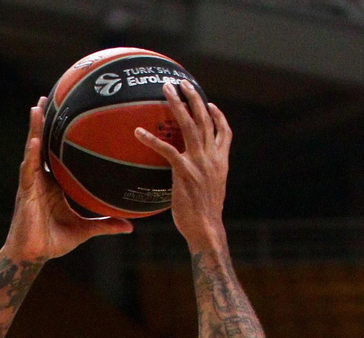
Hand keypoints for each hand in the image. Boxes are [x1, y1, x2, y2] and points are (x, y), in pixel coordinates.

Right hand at [1, 97, 132, 262]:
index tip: (65, 113)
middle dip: (42, 122)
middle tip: (46, 97)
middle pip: (41, 144)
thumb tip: (130, 226)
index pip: (55, 153)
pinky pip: (28, 171)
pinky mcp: (25, 193)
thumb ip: (106, 225)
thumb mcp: (85, 230)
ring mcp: (31, 184)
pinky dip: (31, 155)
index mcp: (53, 184)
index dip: (57, 134)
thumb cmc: (53, 241)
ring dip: (34, 130)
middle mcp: (40, 179)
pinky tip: (35, 141)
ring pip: (32, 151)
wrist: (33, 255)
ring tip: (37, 109)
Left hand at [135, 81, 229, 252]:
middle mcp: (212, 157)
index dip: (218, 116)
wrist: (206, 228)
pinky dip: (152, 139)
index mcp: (220, 162)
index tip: (210, 104)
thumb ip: (205, 178)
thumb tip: (195, 178)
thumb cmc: (204, 217)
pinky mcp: (184, 171)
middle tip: (182, 82)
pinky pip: (166, 150)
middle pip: (205, 119)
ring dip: (177, 104)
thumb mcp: (211, 192)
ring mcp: (199, 162)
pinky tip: (138, 132)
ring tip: (166, 89)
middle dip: (194, 98)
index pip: (224, 133)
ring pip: (189, 125)